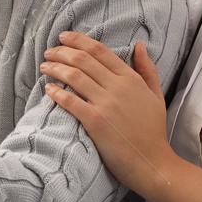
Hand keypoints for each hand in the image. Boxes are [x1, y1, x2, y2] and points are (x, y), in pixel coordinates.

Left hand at [40, 31, 175, 195]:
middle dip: (61, 52)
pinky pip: (71, 101)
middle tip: (48, 52)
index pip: (100, 50)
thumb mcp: (156, 95)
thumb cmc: (153, 131)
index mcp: (131, 78)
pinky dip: (57, 92)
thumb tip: (140, 45)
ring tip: (44, 67)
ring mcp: (106, 104)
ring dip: (55, 68)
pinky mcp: (95, 122)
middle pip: (83, 60)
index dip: (78, 40)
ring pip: (74, 76)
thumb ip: (147, 69)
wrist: (153, 163)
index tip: (63, 37)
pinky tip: (48, 89)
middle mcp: (118, 87)